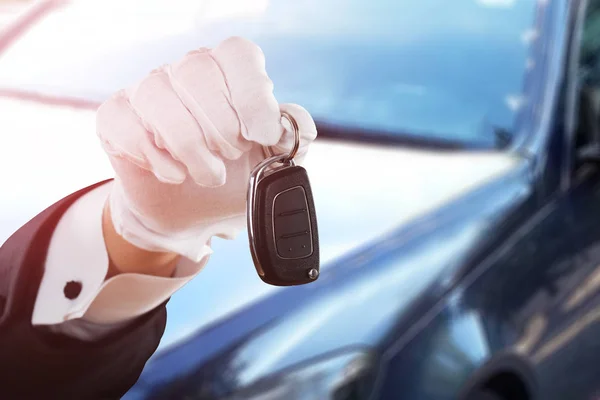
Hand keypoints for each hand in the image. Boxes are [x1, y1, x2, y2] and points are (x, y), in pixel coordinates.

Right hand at [96, 37, 316, 263]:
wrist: (194, 213)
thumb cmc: (235, 177)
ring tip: (209, 174)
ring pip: (159, 96)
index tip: (262, 136)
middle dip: (221, 127)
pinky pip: (128, 124)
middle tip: (231, 157)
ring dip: (190, 147)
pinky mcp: (116, 118)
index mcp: (228, 71)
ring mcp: (147, 91)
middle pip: (197, 71)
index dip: (252, 95)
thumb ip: (292, 137)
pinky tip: (175, 175)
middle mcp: (186, 72)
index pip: (237, 54)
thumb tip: (297, 122)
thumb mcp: (274, 160)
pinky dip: (157, 158)